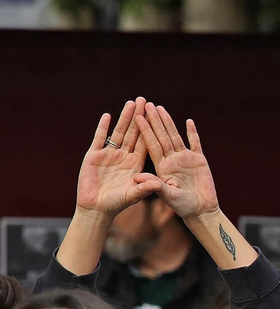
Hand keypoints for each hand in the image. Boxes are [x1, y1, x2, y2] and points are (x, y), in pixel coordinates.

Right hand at [75, 99, 161, 216]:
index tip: (157, 115)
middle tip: (145, 100)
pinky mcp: (94, 155)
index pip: (146, 143)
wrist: (96, 208)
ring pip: (119, 132)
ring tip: (131, 103)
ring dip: (125, 117)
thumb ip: (144, 188)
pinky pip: (99, 138)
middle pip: (134, 133)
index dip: (151, 129)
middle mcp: (124, 156)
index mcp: (136, 164)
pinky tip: (108, 116)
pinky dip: (103, 127)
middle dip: (139, 116)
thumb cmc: (117, 204)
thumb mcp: (133, 195)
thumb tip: (157, 183)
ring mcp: (109, 154)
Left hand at [135, 105, 220, 218]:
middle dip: (154, 120)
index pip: (151, 144)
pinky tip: (188, 122)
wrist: (201, 211)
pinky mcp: (199, 160)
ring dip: (168, 122)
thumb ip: (154, 185)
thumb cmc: (183, 206)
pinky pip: (195, 143)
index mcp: (161, 166)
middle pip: (161, 136)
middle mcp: (171, 160)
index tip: (137, 117)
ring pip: (175, 136)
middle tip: (147, 104)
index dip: (145, 130)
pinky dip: (192, 133)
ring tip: (161, 108)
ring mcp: (185, 159)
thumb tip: (138, 177)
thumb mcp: (167, 196)